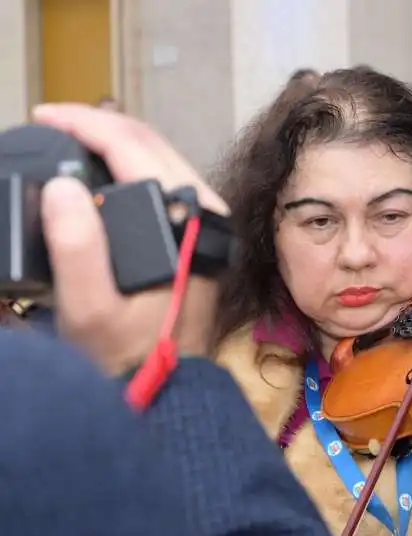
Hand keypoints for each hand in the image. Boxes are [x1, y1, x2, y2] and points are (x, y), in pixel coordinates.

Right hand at [33, 103, 227, 374]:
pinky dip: (128, 160)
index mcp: (185, 219)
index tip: (43, 117)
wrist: (167, 380)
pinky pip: (163, 175)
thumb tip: (61, 186)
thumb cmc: (128, 350)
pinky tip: (99, 165)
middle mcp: (205, 209)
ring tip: (68, 138)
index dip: (85, 124)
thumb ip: (78, 248)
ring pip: (160, 154)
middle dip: (98, 124)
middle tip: (50, 123)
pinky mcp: (200, 227)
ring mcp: (207, 216)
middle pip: (151, 143)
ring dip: (114, 140)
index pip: (135, 149)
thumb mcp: (90, 309)